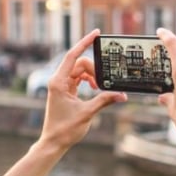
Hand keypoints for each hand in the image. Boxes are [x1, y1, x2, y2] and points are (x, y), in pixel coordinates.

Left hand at [40, 29, 126, 151]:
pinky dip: (89, 81)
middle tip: (103, 83)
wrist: (54, 142)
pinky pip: (79, 78)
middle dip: (94, 69)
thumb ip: (104, 100)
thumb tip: (122, 94)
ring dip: (92, 76)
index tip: (96, 33)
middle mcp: (58, 80)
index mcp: (59, 82)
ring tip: (100, 88)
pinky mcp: (65, 91)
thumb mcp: (88, 113)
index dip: (85, 43)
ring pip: (80, 71)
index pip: (73, 55)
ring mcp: (61, 85)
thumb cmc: (65, 129)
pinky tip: (96, 89)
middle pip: (79, 63)